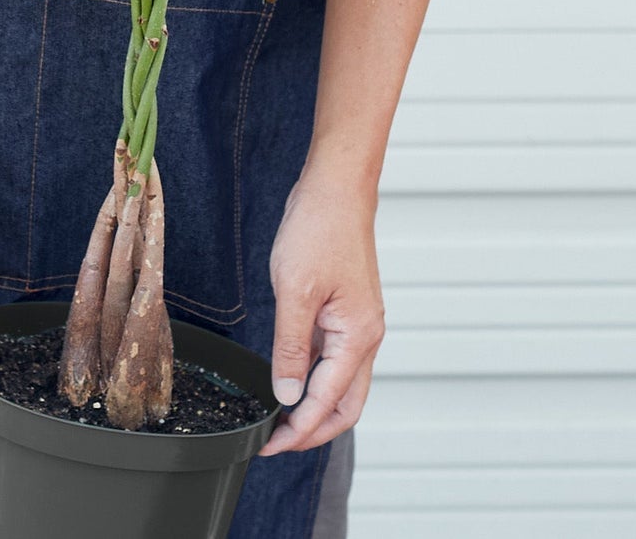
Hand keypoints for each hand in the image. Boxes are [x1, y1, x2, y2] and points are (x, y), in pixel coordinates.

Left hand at [258, 173, 384, 456]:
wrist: (335, 189)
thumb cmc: (320, 229)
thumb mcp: (294, 290)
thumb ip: (290, 348)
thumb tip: (287, 395)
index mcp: (358, 336)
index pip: (328, 402)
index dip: (300, 430)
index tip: (270, 445)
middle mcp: (366, 336)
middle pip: (346, 405)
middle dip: (314, 431)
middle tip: (276, 443)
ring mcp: (358, 324)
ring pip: (341, 383)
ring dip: (315, 406)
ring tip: (280, 421)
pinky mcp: (346, 311)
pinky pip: (333, 357)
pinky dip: (314, 378)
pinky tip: (289, 381)